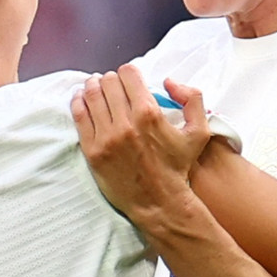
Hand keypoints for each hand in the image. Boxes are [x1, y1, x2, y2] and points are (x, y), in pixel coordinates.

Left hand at [70, 64, 209, 226]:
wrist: (159, 203)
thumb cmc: (177, 167)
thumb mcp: (199, 132)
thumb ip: (192, 99)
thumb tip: (168, 81)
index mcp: (149, 113)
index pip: (127, 74)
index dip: (128, 73)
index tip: (128, 80)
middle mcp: (126, 123)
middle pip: (107, 82)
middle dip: (110, 80)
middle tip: (111, 86)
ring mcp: (106, 137)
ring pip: (91, 95)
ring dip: (92, 87)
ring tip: (95, 88)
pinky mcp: (92, 150)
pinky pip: (79, 116)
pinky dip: (78, 102)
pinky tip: (80, 99)